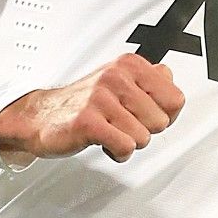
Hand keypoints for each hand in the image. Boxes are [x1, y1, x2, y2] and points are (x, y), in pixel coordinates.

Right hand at [0, 53, 184, 162]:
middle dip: (144, 130)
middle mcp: (116, 77)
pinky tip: (104, 143)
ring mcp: (101, 98)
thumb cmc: (84, 101)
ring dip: (128, 143)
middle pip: (162, 122)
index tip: (145, 115)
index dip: (164, 115)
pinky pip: (125, 147)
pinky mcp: (87, 122)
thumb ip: (151, 80)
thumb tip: (170, 79)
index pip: (176, 99)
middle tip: (121, 124)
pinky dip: (117, 153)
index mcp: (130, 65)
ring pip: (144, 138)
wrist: (41, 115)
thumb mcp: (120, 81)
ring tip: (109, 132)